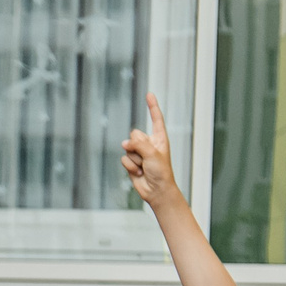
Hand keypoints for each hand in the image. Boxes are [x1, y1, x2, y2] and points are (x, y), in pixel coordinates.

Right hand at [119, 92, 182, 208]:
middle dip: (137, 145)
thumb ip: (139, 144)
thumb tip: (125, 143)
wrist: (156, 190)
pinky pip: (124, 159)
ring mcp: (140, 153)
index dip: (152, 106)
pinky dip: (130, 166)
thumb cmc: (161, 172)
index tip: (149, 94)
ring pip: (127, 148)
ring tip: (144, 167)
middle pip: (135, 134)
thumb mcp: (153, 154)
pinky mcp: (132, 162)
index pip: (156, 119)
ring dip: (134, 159)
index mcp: (160, 138)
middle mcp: (149, 143)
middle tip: (145, 157)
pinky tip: (139, 173)